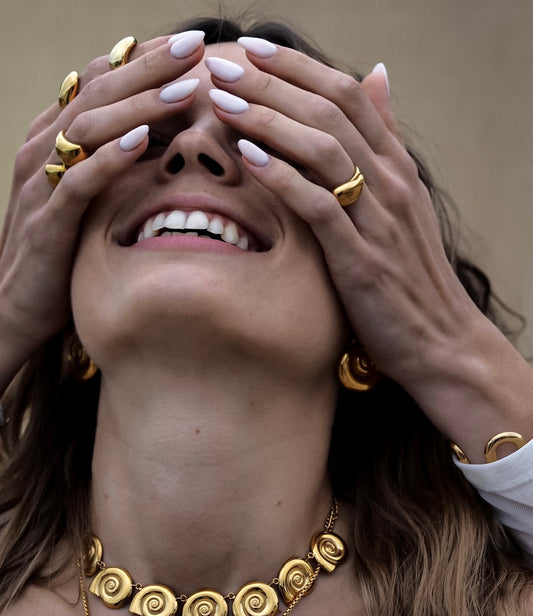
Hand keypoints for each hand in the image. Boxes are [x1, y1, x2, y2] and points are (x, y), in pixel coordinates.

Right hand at [0, 32, 204, 390]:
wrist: (18, 305)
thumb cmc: (61, 248)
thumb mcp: (87, 195)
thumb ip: (110, 161)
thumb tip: (160, 134)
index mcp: (55, 138)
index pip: (99, 83)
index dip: (143, 60)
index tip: (189, 45)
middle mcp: (44, 150)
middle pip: (96, 93)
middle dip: (148, 67)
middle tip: (194, 45)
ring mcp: (42, 185)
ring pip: (88, 130)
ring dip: (138, 105)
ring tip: (183, 85)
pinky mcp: (48, 224)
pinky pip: (79, 183)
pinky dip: (110, 159)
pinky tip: (143, 141)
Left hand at [206, 41, 532, 459]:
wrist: (441, 339)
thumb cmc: (410, 274)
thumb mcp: (403, 203)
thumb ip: (385, 143)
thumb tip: (377, 77)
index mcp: (397, 166)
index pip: (349, 94)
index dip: (299, 67)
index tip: (255, 50)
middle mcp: (391, 182)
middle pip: (330, 111)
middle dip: (273, 83)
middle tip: (224, 65)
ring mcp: (378, 219)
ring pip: (322, 149)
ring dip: (269, 121)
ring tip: (225, 102)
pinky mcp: (361, 258)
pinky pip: (319, 206)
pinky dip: (282, 177)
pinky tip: (248, 157)